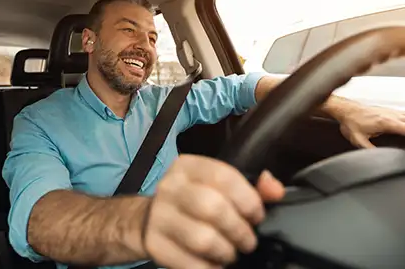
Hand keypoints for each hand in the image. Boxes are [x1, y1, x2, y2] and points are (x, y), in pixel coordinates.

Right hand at [142, 154, 284, 268]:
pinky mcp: (154, 244)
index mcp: (188, 167)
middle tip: (247, 240)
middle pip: (213, 208)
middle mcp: (170, 187)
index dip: (248, 199)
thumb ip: (252, 187)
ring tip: (230, 253)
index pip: (223, 177)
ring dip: (226, 252)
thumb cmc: (193, 200)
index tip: (256, 215)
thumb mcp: (218, 186)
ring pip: (202, 239)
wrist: (151, 218)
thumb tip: (275, 190)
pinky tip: (214, 264)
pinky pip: (189, 264)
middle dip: (240, 230)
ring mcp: (159, 216)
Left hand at [338, 105, 404, 147]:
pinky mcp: (391, 111)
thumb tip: (378, 159)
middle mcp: (392, 115)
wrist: (346, 110)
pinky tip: (404, 127)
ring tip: (404, 139)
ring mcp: (392, 112)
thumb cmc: (351, 123)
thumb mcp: (358, 140)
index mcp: (386, 122)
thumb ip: (369, 149)